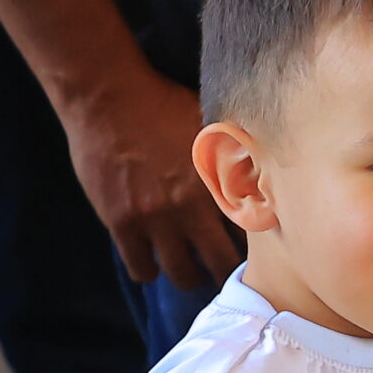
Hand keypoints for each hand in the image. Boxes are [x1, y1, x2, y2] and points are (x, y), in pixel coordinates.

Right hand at [61, 67, 239, 288]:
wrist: (107, 96)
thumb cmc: (163, 104)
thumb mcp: (211, 126)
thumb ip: (236, 155)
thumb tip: (265, 170)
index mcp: (217, 180)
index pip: (248, 229)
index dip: (252, 240)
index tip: (253, 244)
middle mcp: (188, 206)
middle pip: (219, 261)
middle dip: (226, 268)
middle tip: (226, 267)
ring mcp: (152, 218)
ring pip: (180, 272)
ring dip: (189, 276)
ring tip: (191, 271)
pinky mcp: (120, 222)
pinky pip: (139, 266)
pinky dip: (149, 271)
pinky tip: (154, 263)